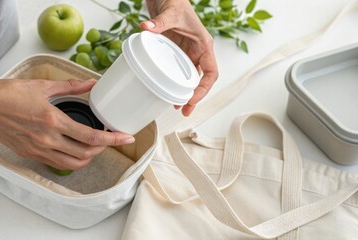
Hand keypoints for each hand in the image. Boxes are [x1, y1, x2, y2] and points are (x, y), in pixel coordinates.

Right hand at [0, 64, 133, 169]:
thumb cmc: (9, 93)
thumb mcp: (43, 86)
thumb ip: (71, 86)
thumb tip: (91, 82)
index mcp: (53, 121)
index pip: (91, 137)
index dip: (113, 139)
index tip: (126, 138)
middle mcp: (47, 140)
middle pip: (86, 154)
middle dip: (103, 149)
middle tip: (108, 139)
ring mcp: (38, 150)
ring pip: (72, 163)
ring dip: (88, 157)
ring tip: (93, 146)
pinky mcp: (29, 154)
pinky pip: (56, 163)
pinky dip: (70, 159)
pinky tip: (73, 149)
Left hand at [141, 0, 218, 115]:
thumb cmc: (175, 2)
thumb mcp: (170, 12)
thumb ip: (160, 21)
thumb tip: (146, 28)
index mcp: (203, 45)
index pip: (211, 72)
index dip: (204, 88)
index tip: (192, 99)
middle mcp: (198, 52)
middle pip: (201, 80)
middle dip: (195, 97)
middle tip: (185, 111)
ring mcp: (187, 54)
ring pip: (190, 79)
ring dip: (185, 94)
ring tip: (177, 108)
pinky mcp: (176, 53)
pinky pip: (178, 72)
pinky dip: (174, 84)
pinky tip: (167, 93)